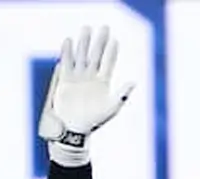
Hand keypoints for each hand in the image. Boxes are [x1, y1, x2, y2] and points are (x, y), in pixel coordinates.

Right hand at [38, 25, 135, 166]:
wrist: (75, 129)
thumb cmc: (95, 121)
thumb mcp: (112, 107)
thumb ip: (122, 94)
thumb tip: (134, 81)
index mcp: (103, 82)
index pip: (108, 62)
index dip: (111, 51)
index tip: (115, 40)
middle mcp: (90, 77)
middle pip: (95, 55)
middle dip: (99, 41)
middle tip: (103, 27)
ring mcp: (78, 78)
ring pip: (81, 56)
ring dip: (83, 43)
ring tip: (86, 28)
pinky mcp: (65, 81)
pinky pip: (66, 64)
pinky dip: (67, 53)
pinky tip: (69, 41)